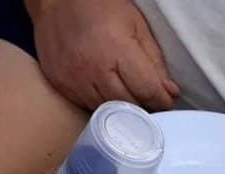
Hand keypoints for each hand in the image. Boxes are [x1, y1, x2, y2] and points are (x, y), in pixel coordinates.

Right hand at [29, 0, 178, 112]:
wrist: (54, 0)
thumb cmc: (100, 7)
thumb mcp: (135, 25)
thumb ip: (155, 61)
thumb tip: (170, 92)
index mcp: (115, 48)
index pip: (147, 91)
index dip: (161, 99)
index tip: (165, 100)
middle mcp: (93, 68)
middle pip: (129, 106)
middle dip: (143, 105)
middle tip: (147, 98)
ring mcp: (74, 79)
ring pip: (109, 112)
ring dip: (122, 108)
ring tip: (125, 92)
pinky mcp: (62, 85)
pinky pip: (88, 107)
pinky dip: (102, 103)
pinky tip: (104, 89)